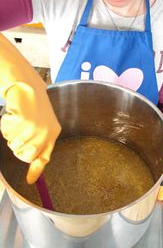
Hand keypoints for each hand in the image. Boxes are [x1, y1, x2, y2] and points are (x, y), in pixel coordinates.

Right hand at [0, 34, 60, 183]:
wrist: (26, 85)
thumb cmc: (32, 106)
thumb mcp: (40, 126)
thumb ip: (38, 147)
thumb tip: (34, 178)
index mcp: (53, 133)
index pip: (44, 157)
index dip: (36, 170)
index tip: (31, 181)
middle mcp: (47, 133)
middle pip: (25, 155)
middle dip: (17, 144)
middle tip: (19, 127)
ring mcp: (36, 128)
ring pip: (14, 146)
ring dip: (11, 133)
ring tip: (18, 118)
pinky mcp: (24, 122)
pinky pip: (7, 134)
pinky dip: (5, 125)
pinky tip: (14, 113)